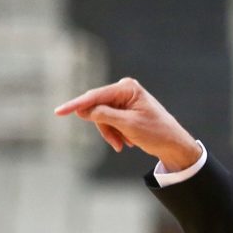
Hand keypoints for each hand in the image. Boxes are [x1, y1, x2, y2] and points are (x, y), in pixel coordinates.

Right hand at [54, 77, 201, 170]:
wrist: (174, 145)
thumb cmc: (156, 132)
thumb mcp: (128, 125)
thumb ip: (103, 115)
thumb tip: (82, 110)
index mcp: (126, 88)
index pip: (94, 96)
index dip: (76, 105)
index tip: (58, 112)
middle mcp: (124, 90)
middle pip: (97, 108)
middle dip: (104, 127)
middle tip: (116, 143)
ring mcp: (123, 100)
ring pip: (101, 118)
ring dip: (110, 133)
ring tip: (124, 145)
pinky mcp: (124, 111)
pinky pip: (108, 122)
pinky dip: (115, 133)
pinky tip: (128, 142)